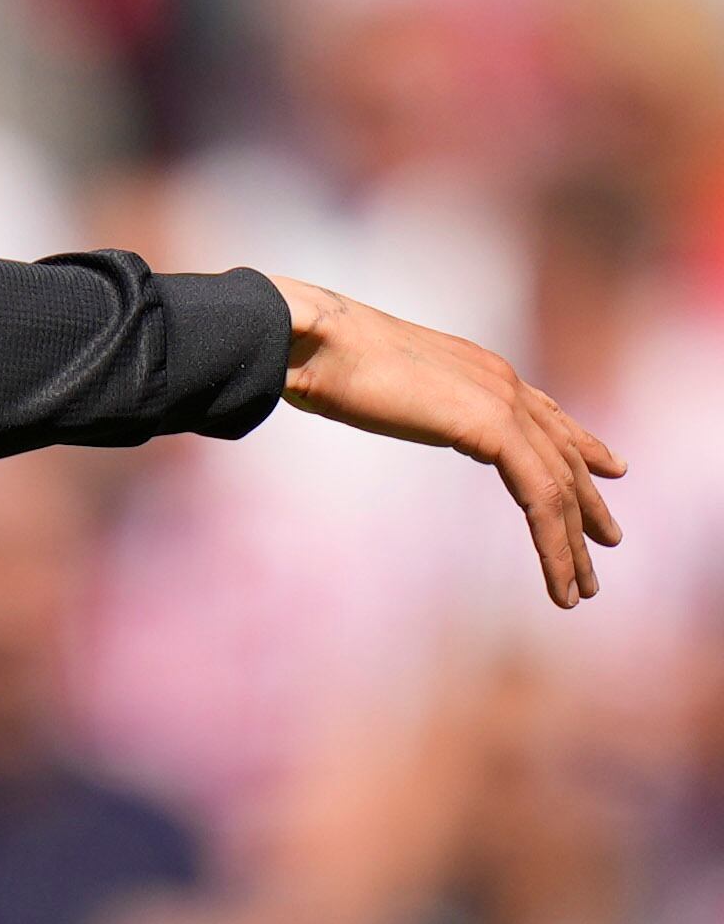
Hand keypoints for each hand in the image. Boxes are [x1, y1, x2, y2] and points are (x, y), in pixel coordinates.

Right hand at [269, 275, 626, 609]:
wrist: (314, 338)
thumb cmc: (320, 354)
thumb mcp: (373, 382)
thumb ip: (400, 397)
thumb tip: (380, 402)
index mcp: (478, 368)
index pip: (545, 414)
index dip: (581, 445)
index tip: (608, 469)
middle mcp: (502, 380)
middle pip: (563, 453)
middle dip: (588, 503)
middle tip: (608, 541)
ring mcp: (503, 401)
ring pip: (559, 485)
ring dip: (573, 542)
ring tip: (583, 586)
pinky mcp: (494, 428)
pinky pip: (541, 497)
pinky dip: (554, 544)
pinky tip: (559, 579)